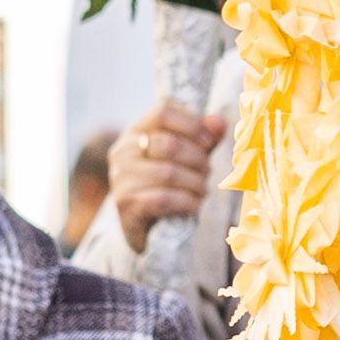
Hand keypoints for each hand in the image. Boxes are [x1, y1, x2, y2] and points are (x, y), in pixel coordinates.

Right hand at [105, 102, 226, 251]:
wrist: (145, 227)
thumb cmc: (168, 185)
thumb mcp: (187, 158)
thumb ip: (203, 139)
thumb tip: (218, 122)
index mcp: (136, 131)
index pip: (163, 112)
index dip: (192, 124)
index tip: (208, 142)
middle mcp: (123, 151)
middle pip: (169, 144)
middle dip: (198, 159)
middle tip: (206, 172)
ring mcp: (121, 179)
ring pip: (169, 173)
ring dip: (195, 183)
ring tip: (202, 189)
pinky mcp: (126, 205)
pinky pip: (164, 199)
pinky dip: (187, 201)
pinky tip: (194, 204)